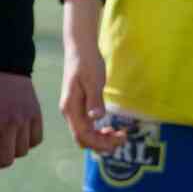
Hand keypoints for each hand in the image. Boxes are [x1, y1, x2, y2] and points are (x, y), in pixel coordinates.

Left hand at [0, 73, 43, 167]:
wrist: (5, 66)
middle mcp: (13, 123)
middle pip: (9, 159)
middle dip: (1, 156)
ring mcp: (26, 118)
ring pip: (23, 150)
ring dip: (14, 148)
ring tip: (7, 139)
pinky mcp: (36, 113)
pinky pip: (36, 139)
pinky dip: (28, 140)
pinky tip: (19, 133)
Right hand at [60, 0, 125, 152]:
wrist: (80, 48)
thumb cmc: (87, 62)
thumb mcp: (93, 80)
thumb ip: (94, 100)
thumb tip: (96, 118)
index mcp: (70, 107)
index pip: (82, 135)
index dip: (99, 142)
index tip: (117, 142)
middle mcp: (69, 112)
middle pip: (83, 138)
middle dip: (101, 143)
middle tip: (122, 140)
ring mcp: (73, 109)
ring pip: (85, 133)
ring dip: (101, 138)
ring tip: (119, 136)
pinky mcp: (79, 105)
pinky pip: (87, 125)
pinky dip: (98, 131)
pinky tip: (110, 128)